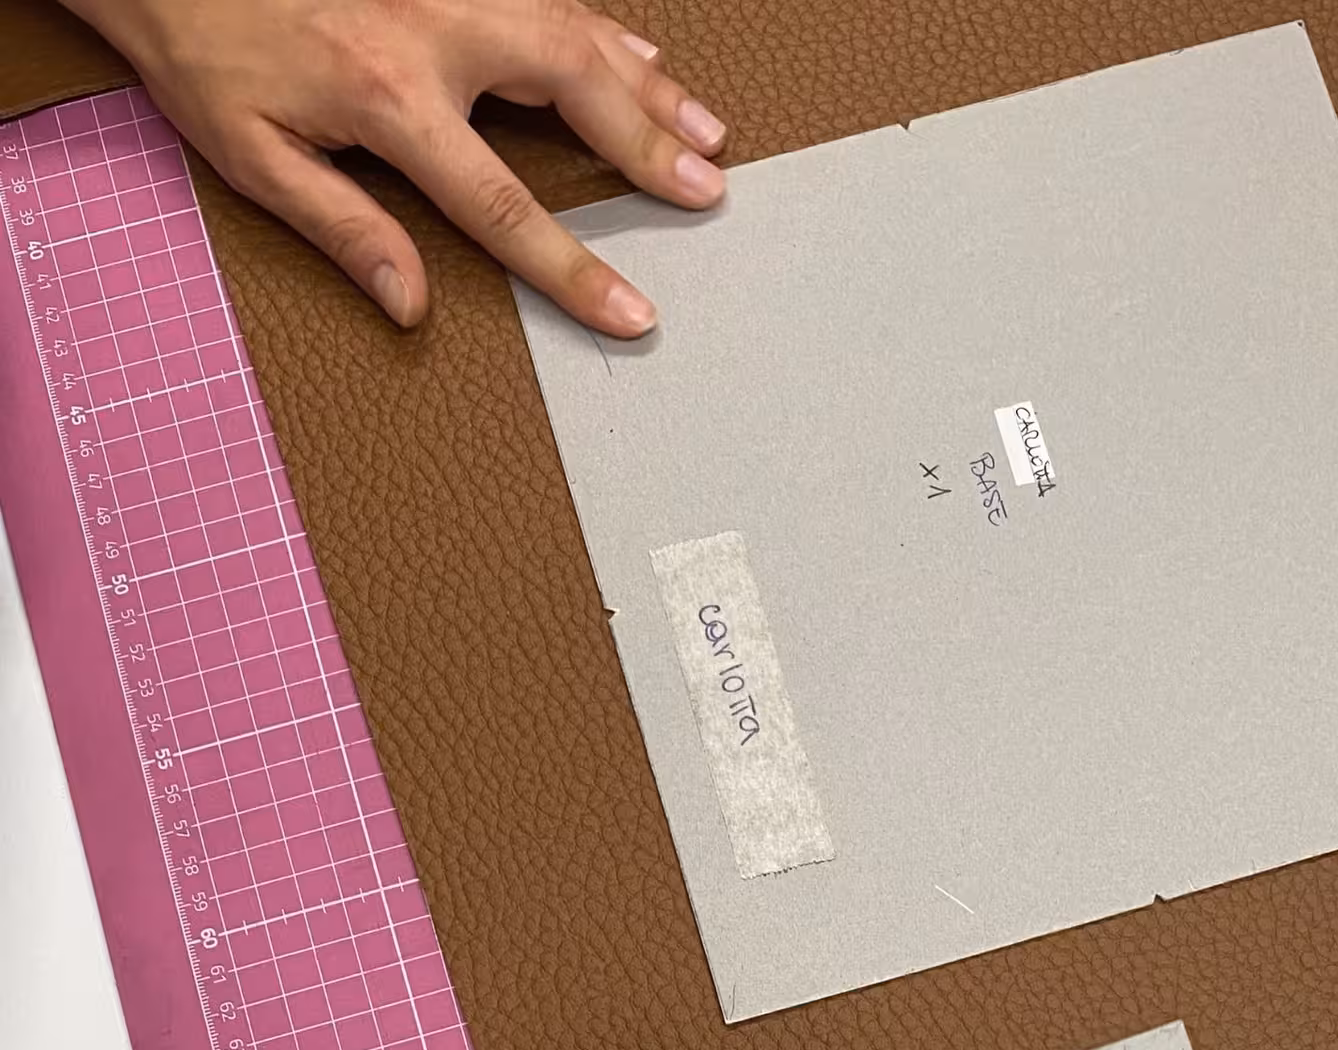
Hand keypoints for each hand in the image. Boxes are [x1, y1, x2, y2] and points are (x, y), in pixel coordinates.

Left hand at [56, 0, 729, 335]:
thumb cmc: (205, 50)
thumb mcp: (253, 155)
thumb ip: (342, 228)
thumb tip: (411, 302)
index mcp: (389, 100)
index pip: (505, 206)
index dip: (575, 268)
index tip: (630, 311)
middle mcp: (437, 31)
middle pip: (573, 93)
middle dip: (648, 148)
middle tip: (707, 190)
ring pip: (578, 32)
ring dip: (651, 85)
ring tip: (709, 132)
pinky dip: (611, 28)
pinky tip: (648, 53)